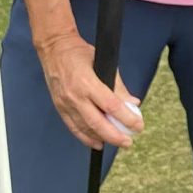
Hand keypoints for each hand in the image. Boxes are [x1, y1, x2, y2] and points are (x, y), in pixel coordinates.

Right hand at [37, 31, 141, 150]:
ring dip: (102, 138)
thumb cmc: (79, 53)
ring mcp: (65, 104)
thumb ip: (118, 86)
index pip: (111, 106)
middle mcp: (75, 96)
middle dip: (115, 136)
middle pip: (97, 123)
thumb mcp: (104, 63)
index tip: (138, 126)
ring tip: (117, 142)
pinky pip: (73, 127)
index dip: (127, 118)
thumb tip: (132, 103)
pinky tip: (97, 142)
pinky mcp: (60, 108)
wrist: (54, 50)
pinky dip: (86, 137)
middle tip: (128, 142)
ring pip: (85, 128)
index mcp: (88, 83)